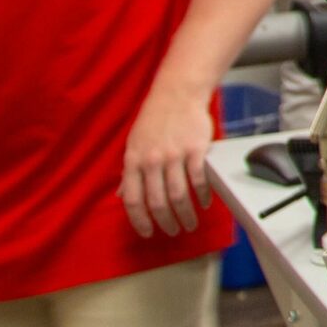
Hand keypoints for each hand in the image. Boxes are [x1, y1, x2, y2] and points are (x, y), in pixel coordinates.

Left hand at [121, 87, 214, 237]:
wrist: (177, 93)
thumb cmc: (154, 118)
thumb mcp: (133, 144)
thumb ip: (129, 173)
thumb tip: (121, 195)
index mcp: (133, 161)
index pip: (133, 200)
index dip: (140, 221)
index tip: (147, 232)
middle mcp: (152, 161)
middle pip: (157, 202)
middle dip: (165, 223)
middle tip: (173, 231)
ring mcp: (174, 155)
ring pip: (178, 196)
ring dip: (185, 215)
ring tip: (190, 224)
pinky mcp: (195, 150)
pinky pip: (199, 180)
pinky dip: (203, 195)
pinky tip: (205, 203)